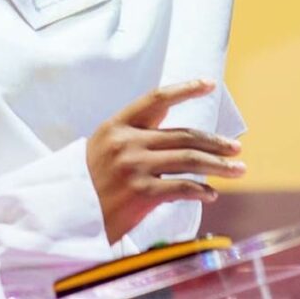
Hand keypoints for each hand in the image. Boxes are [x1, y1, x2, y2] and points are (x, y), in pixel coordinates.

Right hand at [86, 80, 244, 243]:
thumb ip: (133, 138)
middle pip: (184, 134)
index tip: (209, 83)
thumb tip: (174, 139)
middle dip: (215, 141)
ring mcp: (135, 167)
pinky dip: (201, 190)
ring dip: (219, 165)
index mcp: (117, 125)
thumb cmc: (85, 183)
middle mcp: (128, 141)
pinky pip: (182, 188)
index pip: (157, 99)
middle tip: (235, 148)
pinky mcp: (141, 193)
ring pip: (189, 159)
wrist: (62, 215)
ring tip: (237, 169)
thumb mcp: (102, 148)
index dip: (186, 88)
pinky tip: (211, 194)